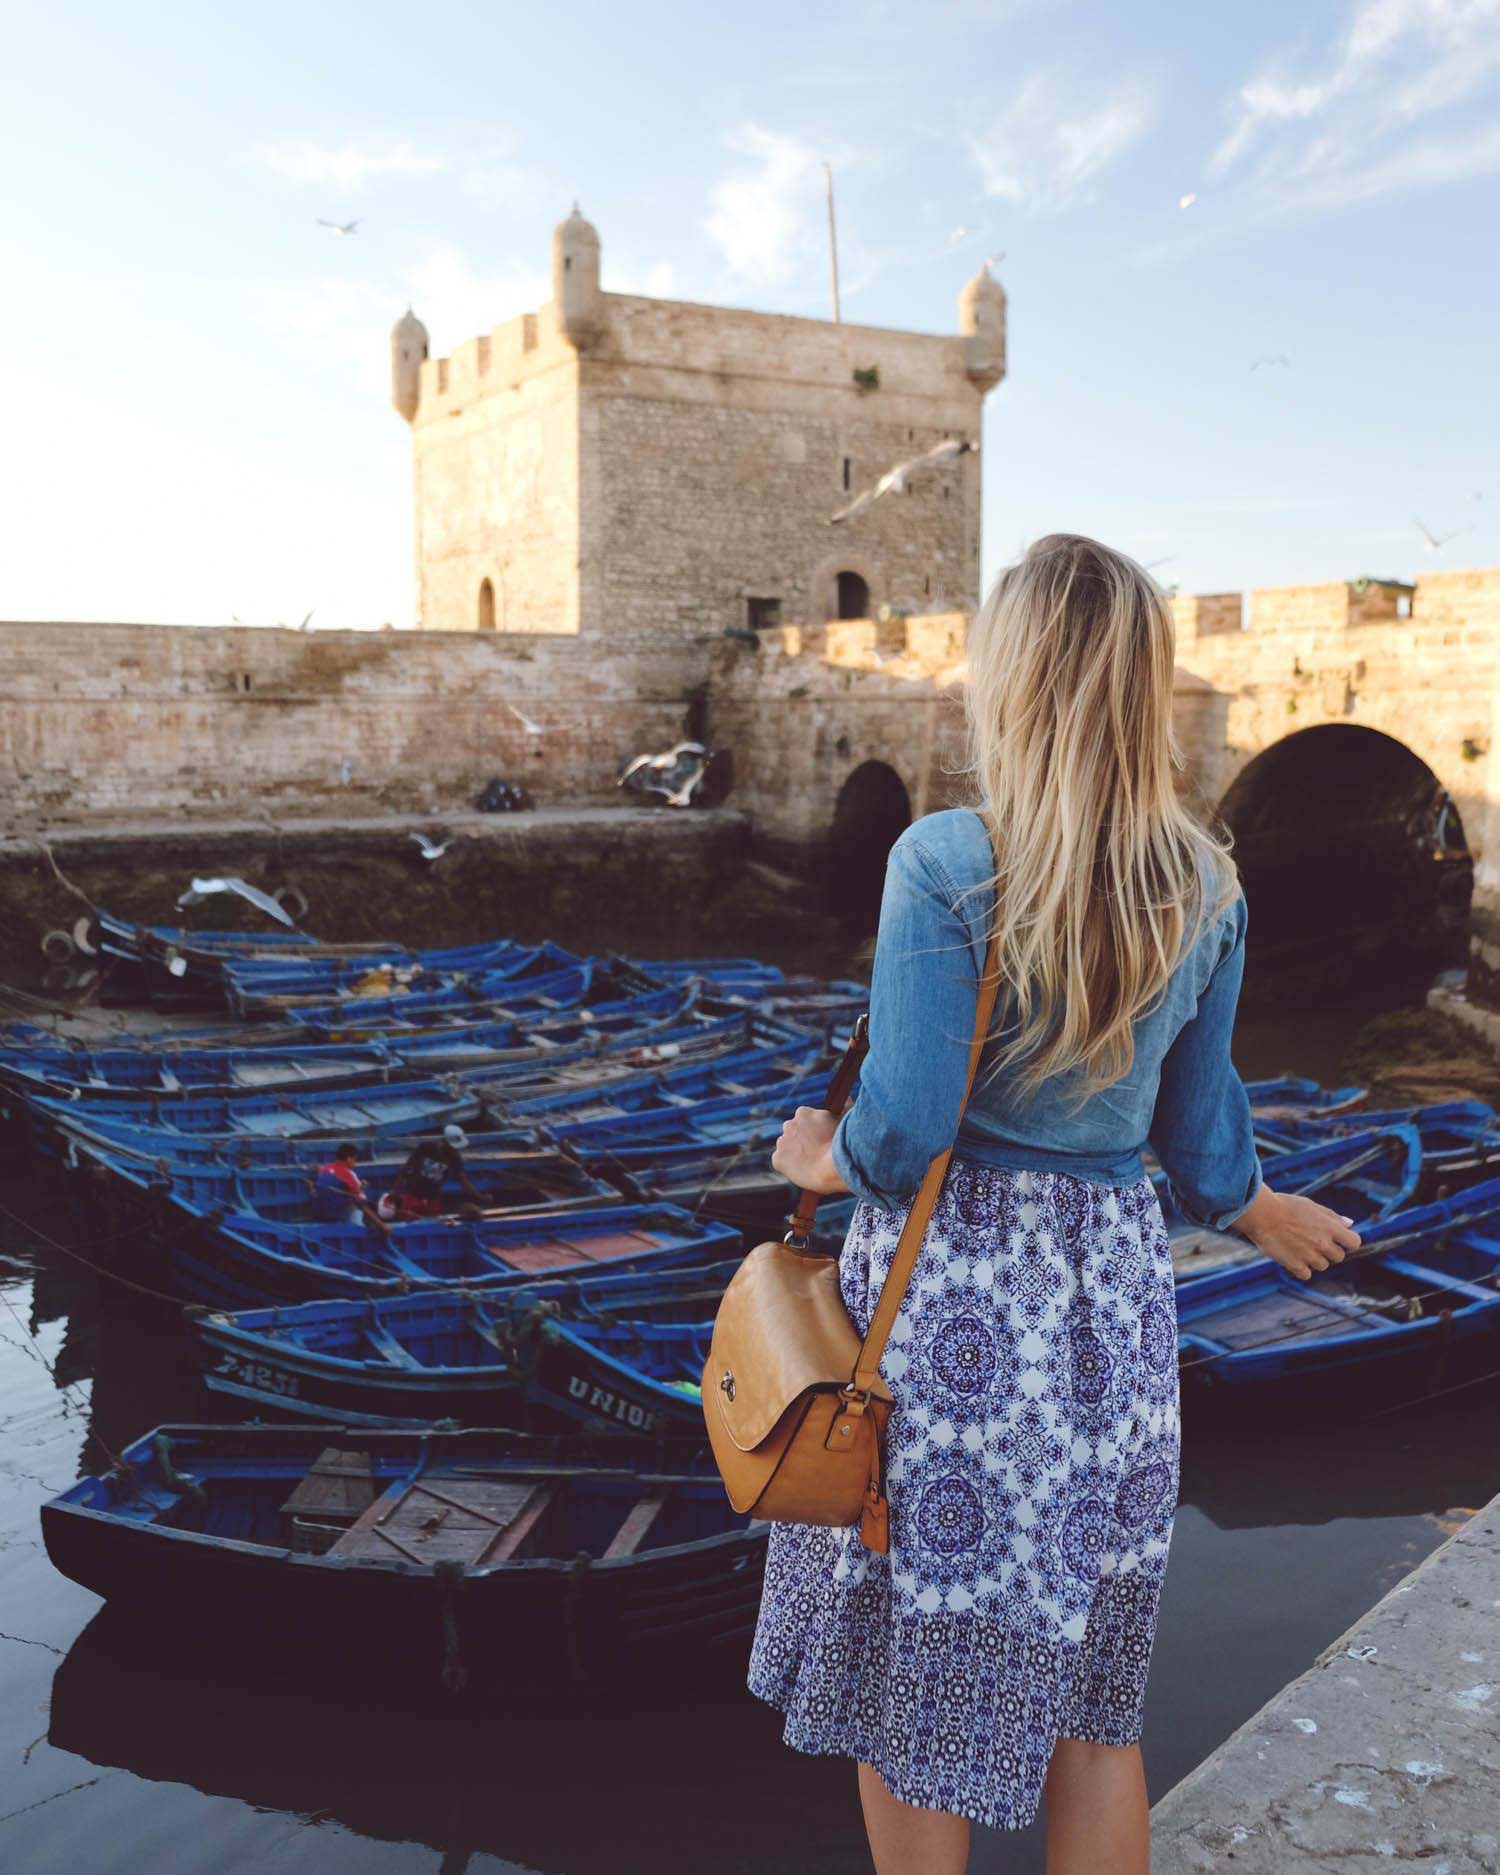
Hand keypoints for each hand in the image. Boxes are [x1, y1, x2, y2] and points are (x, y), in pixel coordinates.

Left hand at [771, 1106, 846, 1194]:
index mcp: (804, 1113)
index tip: (823, 1140)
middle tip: (817, 1152)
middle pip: (793, 1133)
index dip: (815, 1132)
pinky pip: (782, 1163)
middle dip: (802, 1141)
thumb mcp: (847, 1118)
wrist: (833, 1167)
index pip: (805, 1121)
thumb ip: (844, 1106)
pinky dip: (789, 1167)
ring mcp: (782, 1142)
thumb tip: (847, 1097)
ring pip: (787, 1148)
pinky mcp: (777, 1159)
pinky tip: (803, 1170)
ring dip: (795, 1153)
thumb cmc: (844, 1142)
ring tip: (812, 1163)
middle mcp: (789, 1125)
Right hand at [1233, 1186, 1360, 1281]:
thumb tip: (1349, 1224)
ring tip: (1299, 1246)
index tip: (1339, 1239)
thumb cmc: (1285, 1206)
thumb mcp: (1311, 1206)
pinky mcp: (1296, 1266)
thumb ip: (1332, 1216)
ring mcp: (1310, 1256)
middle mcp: (1323, 1243)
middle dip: (1329, 1250)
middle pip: (1339, 1257)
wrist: (1260, 1214)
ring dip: (1314, 1259)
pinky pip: (1306, 1274)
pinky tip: (1292, 1256)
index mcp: (1330, 1227)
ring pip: (1323, 1266)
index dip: (1347, 1241)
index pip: (1354, 1242)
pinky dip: (1301, 1268)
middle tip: (1313, 1240)